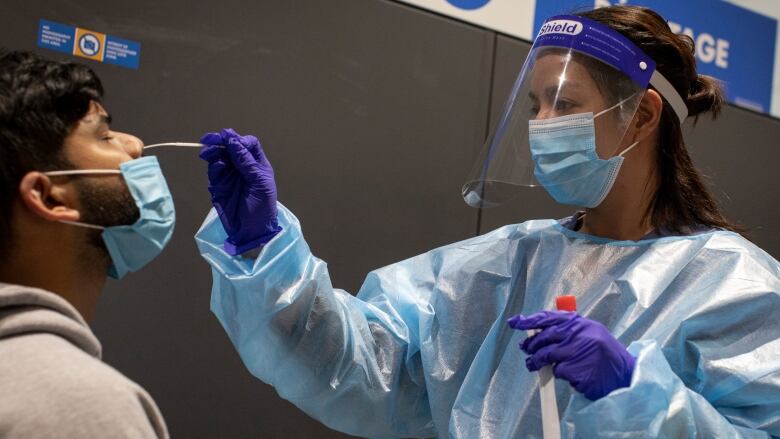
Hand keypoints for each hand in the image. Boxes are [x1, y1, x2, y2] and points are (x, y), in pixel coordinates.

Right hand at [199, 128, 281, 254]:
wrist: (251, 230)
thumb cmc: (262, 207)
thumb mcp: (259, 182)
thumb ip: (246, 162)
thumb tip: (233, 141)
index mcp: (257, 164)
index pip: (248, 144)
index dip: (239, 140)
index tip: (231, 140)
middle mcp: (242, 167)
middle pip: (231, 147)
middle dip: (221, 141)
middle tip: (209, 139)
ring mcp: (230, 175)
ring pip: (220, 156)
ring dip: (214, 151)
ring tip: (209, 152)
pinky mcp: (218, 185)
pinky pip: (214, 170)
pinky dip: (214, 165)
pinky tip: (217, 166)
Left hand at [507, 311, 634, 399]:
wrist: (624, 375)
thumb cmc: (603, 354)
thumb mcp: (589, 333)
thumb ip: (567, 329)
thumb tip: (537, 330)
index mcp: (580, 323)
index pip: (549, 318)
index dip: (529, 320)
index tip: (514, 323)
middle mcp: (579, 335)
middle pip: (544, 337)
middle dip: (531, 345)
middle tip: (526, 350)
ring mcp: (579, 353)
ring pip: (547, 355)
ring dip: (536, 361)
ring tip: (532, 365)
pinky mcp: (578, 371)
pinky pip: (558, 371)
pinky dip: (558, 374)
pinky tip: (565, 374)